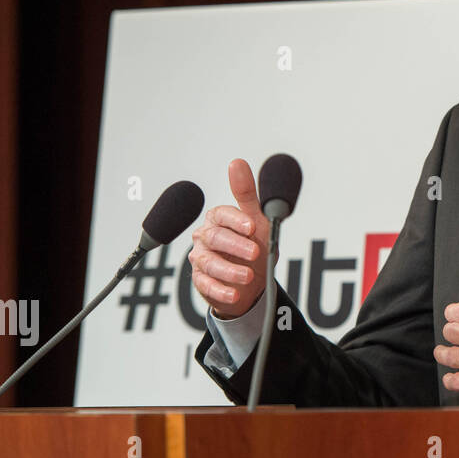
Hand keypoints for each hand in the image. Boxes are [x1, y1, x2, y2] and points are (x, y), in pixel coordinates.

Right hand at [189, 159, 269, 318]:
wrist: (253, 281)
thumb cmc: (254, 244)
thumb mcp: (257, 219)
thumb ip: (247, 193)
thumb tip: (237, 163)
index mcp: (219, 219)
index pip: (222, 214)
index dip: (236, 220)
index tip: (252, 227)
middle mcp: (206, 237)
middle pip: (215, 238)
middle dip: (236, 245)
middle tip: (255, 252)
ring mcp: (201, 259)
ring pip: (209, 263)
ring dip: (229, 270)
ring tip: (248, 276)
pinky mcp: (201, 281)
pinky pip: (206, 285)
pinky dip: (221, 290)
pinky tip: (235, 293)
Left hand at [434, 243, 458, 405]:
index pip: (458, 310)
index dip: (455, 311)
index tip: (457, 313)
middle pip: (451, 332)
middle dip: (451, 329)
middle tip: (455, 331)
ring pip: (450, 356)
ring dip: (445, 352)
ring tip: (445, 351)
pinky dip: (452, 379)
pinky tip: (453, 377)